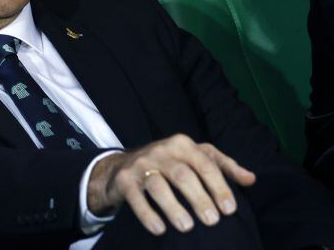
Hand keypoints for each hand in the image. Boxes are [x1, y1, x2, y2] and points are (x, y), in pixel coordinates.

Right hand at [87, 134, 255, 234]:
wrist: (123, 166)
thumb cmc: (169, 163)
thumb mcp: (195, 157)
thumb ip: (223, 166)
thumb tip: (251, 179)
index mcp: (182, 144)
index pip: (205, 164)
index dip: (219, 187)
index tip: (229, 210)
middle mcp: (161, 151)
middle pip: (183, 175)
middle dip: (199, 199)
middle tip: (212, 221)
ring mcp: (141, 164)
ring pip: (158, 185)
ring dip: (174, 208)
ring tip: (187, 228)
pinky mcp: (125, 180)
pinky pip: (137, 198)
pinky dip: (148, 214)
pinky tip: (160, 229)